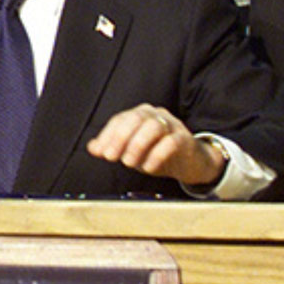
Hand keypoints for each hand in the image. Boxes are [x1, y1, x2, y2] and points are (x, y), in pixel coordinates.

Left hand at [85, 105, 225, 188]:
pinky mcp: (185, 139)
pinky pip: (171, 142)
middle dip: (121, 138)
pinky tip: (148, 168)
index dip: (108, 135)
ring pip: (154, 126)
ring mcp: (172, 125)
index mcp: (140, 115)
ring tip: (129, 163)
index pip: (121, 119)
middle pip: (136, 118)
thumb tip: (93, 147)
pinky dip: (157, 155)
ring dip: (138, 145)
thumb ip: (112, 148)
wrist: (190, 162)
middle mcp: (156, 115)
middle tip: (112, 157)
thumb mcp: (132, 151)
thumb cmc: (157, 153)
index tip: (101, 153)